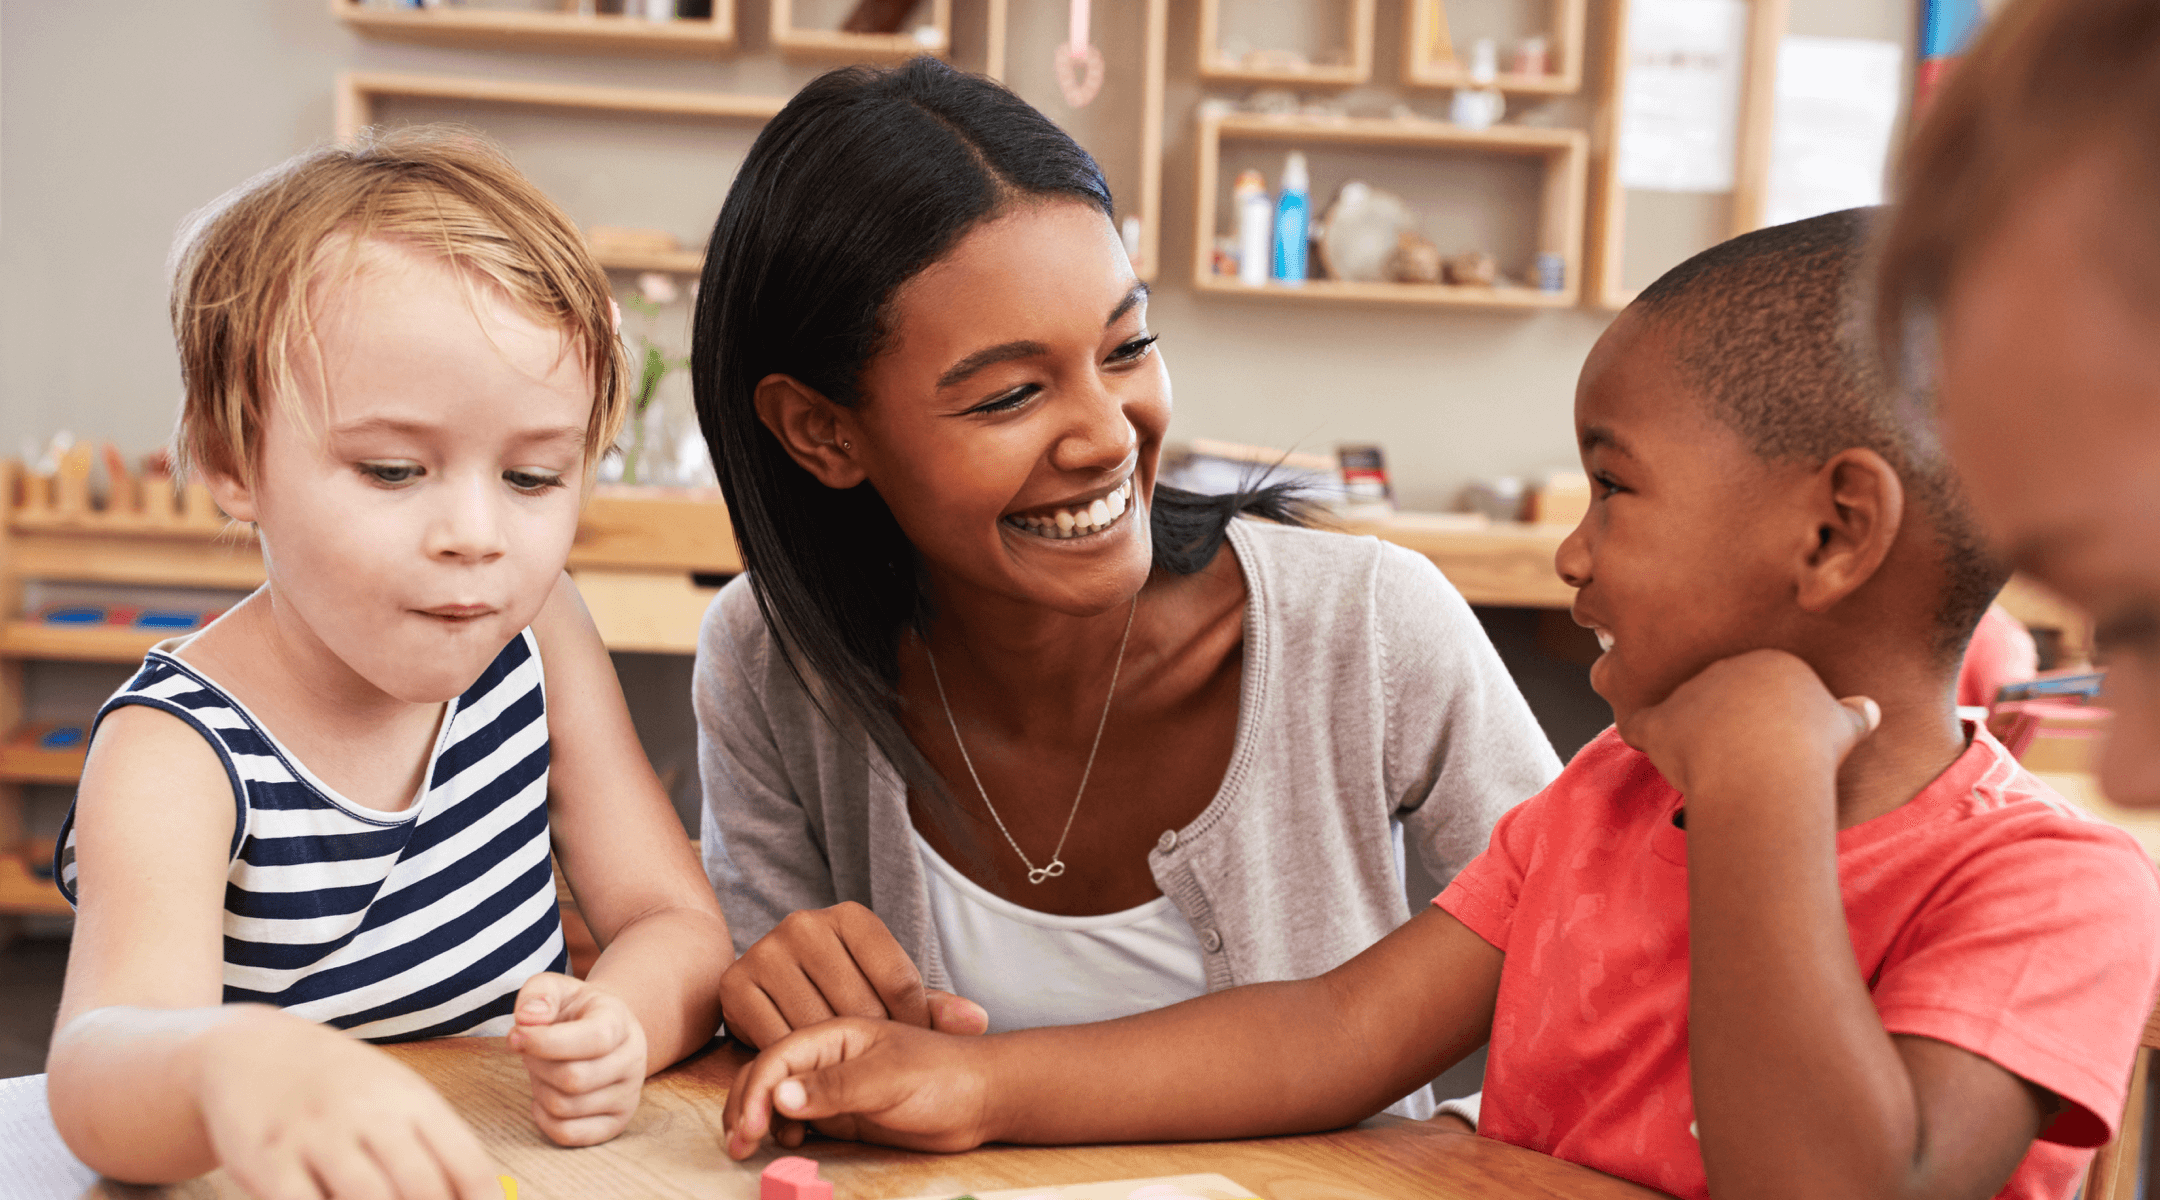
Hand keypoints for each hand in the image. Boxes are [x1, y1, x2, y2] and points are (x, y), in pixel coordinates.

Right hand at [193, 1007, 501, 1199]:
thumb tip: (482, 1199)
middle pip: (421, 1188)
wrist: (251, 1050)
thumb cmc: (341, 1086)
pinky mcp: (268, 1161)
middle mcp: (369, 1115)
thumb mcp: (396, 1098)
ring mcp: (317, 1136)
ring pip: (367, 1199)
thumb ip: (435, 1146)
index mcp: (413, 1101)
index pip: (467, 1166)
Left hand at [505, 973, 646, 1146]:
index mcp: (620, 1022)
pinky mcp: (616, 1122)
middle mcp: (633, 1060)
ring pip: (566, 1107)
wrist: (606, 1031)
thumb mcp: (558, 988)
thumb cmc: (575, 1011)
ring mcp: (628, 1095)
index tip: (516, 1035)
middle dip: (537, 1065)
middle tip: (528, 1051)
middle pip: (574, 1078)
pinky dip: (544, 1119)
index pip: (593, 1039)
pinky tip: (543, 1096)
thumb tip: (528, 1019)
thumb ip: (539, 992)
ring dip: (539, 1089)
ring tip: (542, 1070)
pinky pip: (569, 1134)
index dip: (547, 1041)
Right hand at [719, 902, 987, 1048]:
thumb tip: (977, 1020)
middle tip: (875, 1068)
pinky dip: (796, 1065)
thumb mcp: (888, 994)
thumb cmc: (842, 991)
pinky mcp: (735, 984)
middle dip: (873, 1047)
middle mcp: (804, 924)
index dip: (911, 1025)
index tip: (909, 1045)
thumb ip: (932, 1009)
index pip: (898, 982)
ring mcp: (765, 951)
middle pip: (857, 1007)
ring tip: (847, 1075)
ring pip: (816, 1027)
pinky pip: (775, 1040)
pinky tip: (812, 1073)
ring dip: (835, 1061)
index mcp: (851, 916)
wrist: (770, 985)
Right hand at [721, 1018, 992, 1158]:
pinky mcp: (834, 1105)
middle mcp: (826, 1050)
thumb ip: (836, 1087)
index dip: (757, 1088)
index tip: (752, 1126)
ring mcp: (828, 1078)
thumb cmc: (944, 1077)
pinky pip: (790, 1113)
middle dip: (745, 1104)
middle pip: (764, 1069)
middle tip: (742, 1145)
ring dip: (754, 1116)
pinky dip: (777, 1127)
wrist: (979, 1100)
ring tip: (751, 1146)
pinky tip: (788, 1142)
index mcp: (836, 1029)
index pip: (778, 1053)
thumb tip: (778, 1096)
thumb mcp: (891, 1080)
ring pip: (770, 1092)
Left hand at [1617, 649, 1881, 800]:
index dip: (1760, 711)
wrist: (1767, 764)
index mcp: (1768, 663)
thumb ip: (1854, 715)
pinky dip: (1642, 734)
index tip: (1769, 738)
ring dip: (1683, 728)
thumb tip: (1869, 709)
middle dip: (1723, 717)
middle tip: (1738, 754)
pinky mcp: (1662, 721)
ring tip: (1702, 760)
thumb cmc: (1811, 748)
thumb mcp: (1844, 727)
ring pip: (1679, 707)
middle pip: (1717, 692)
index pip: (1758, 684)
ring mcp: (1689, 692)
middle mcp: (1723, 668)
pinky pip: (1641, 723)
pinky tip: (1646, 743)